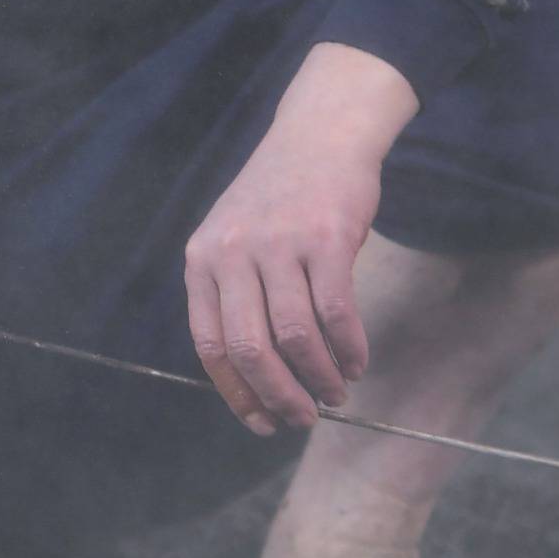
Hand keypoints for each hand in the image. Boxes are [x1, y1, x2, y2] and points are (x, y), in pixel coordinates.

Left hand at [182, 43, 415, 432]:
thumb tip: (253, 380)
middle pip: (251, 349)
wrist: (320, 135)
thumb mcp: (233, 238)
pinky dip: (348, 348)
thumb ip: (233, 296)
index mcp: (203, 260)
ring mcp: (278, 244)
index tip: (261, 422)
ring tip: (336, 393)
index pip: (211, 345)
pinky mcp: (325, 239)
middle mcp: (232, 252)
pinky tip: (356, 362)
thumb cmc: (279, 200)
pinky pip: (336, 313)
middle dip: (279, 396)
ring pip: (296, 337)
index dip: (237, 393)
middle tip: (303, 419)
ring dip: (320, 378)